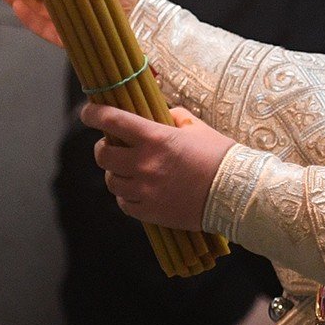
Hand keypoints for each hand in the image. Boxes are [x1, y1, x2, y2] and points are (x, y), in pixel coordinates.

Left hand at [83, 104, 231, 230]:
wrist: (237, 192)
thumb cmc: (219, 156)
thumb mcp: (196, 127)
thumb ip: (172, 117)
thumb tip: (159, 115)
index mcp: (155, 138)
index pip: (112, 120)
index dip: (93, 114)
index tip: (88, 112)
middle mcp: (144, 163)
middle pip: (103, 155)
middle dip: (103, 148)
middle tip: (111, 146)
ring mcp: (145, 190)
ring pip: (111, 181)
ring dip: (115, 173)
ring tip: (127, 170)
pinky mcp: (150, 212)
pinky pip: (123, 203)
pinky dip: (126, 196)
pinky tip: (137, 190)